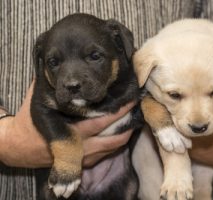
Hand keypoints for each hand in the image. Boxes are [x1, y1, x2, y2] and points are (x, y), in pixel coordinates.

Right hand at [0, 81, 134, 167]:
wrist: (21, 147)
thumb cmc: (30, 121)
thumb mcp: (38, 100)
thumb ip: (52, 84)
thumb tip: (62, 66)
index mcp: (71, 128)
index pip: (101, 120)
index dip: (119, 110)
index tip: (131, 97)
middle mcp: (82, 144)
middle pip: (113, 132)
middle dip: (127, 117)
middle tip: (137, 104)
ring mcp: (86, 156)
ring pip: (115, 144)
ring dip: (127, 130)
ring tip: (136, 116)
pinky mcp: (87, 162)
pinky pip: (110, 152)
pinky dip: (119, 140)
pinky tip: (125, 128)